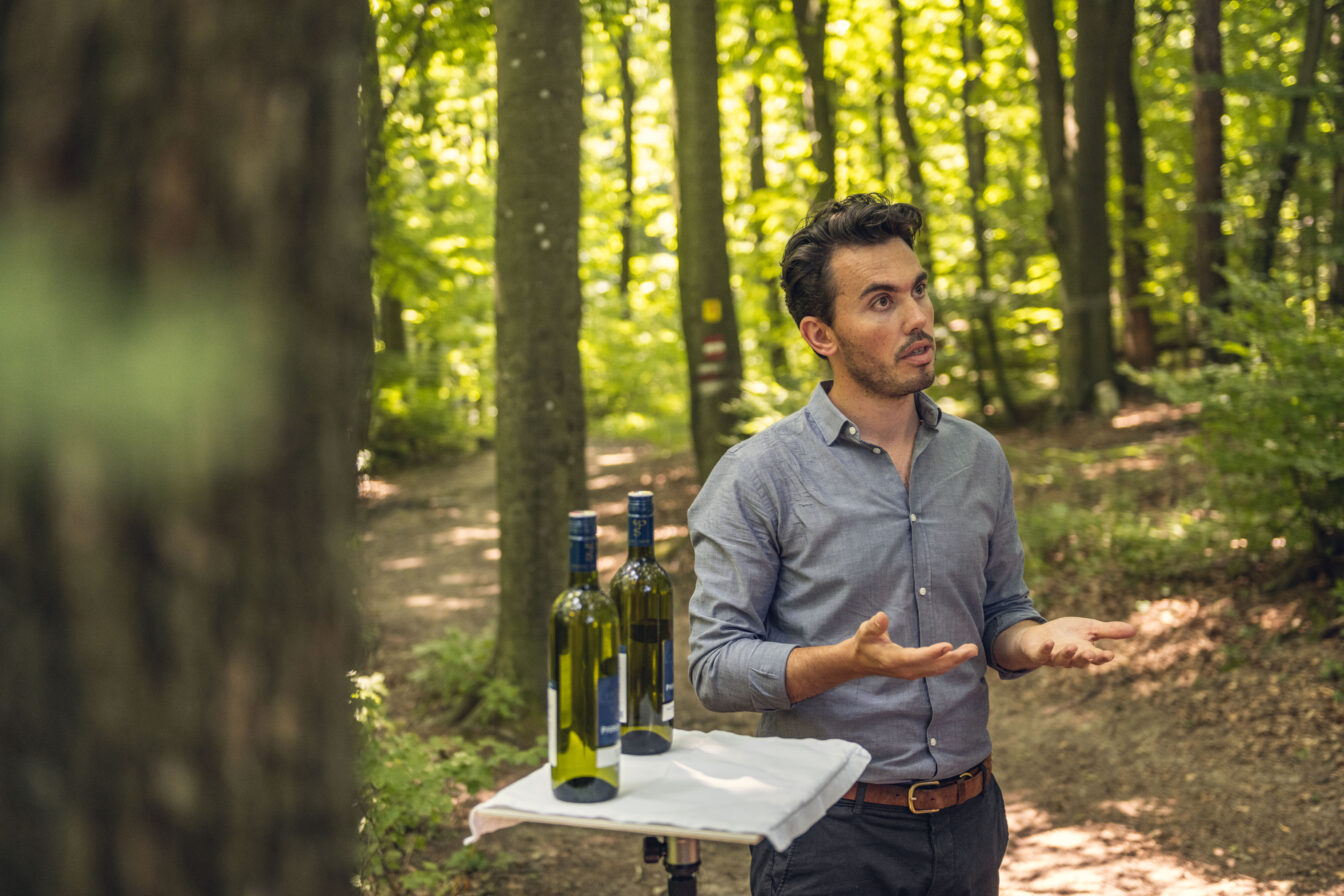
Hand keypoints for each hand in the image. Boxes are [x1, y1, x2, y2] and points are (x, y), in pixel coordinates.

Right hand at [784, 611, 977, 702]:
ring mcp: (911, 672)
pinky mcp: (915, 670)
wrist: (859, 661)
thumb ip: (874, 626)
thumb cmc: (864, 643)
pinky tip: (958, 655)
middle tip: (972, 649)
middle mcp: (906, 669)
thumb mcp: (865, 632)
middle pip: (934, 666)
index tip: (948, 646)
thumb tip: (882, 616)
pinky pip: (935, 669)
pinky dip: (948, 663)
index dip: (932, 653)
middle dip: (954, 658)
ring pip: (937, 669)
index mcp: (894, 660)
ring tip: (971, 650)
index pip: (916, 657)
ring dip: (955, 661)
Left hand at [996, 617, 1136, 670]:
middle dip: (1085, 658)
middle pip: (1080, 661)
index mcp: (1085, 652)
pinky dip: (1046, 650)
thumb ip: (1109, 631)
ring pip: (1062, 660)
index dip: (1102, 657)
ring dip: (1067, 654)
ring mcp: (1054, 657)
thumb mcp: (1089, 628)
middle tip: (1091, 654)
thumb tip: (1134, 630)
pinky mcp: (1038, 654)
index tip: (1110, 655)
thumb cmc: (1066, 633)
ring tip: (1073, 646)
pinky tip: (1049, 643)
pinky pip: (1042, 655)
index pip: (1096, 657)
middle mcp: (1070, 657)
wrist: (1038, 636)